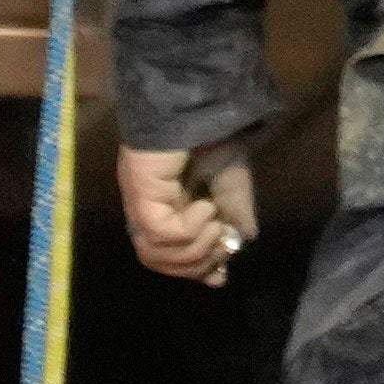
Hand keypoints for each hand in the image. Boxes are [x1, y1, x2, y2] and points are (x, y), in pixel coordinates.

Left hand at [120, 143, 256, 284]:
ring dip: (195, 249)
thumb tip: (244, 240)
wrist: (200, 106)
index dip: (192, 270)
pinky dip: (190, 229)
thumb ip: (235, 211)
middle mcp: (143, 209)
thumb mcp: (231, 181)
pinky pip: (161, 232)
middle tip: (223, 245)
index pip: (164, 254)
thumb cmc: (212, 136)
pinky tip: (205, 207)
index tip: (221, 277)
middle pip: (157, 261)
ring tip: (215, 223)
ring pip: (156, 254)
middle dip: (197, 263)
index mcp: (160, 207)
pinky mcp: (141, 194)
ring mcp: (139, 202)